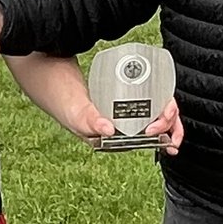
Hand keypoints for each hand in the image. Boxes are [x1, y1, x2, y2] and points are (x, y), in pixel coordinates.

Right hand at [62, 94, 183, 154]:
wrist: (54, 81)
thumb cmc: (65, 103)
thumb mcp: (77, 114)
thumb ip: (90, 121)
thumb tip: (108, 130)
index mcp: (112, 139)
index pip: (142, 143)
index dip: (157, 136)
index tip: (157, 127)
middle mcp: (121, 129)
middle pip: (154, 130)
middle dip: (167, 124)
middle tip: (165, 113)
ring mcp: (125, 114)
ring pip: (154, 116)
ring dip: (167, 114)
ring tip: (168, 107)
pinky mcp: (126, 99)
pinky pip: (148, 102)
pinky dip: (158, 100)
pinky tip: (162, 94)